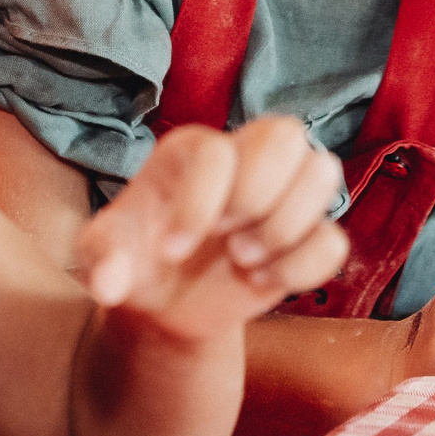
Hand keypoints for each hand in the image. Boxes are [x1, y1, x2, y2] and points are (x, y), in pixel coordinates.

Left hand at [70, 116, 347, 342]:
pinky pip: (333, 239)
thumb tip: (108, 284)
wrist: (166, 301)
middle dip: (257, 196)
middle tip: (225, 239)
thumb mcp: (103, 256)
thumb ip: (101, 260)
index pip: (217, 151)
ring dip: (285, 228)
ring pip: (323, 171)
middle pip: (286, 134)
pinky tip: (264, 281)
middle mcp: (244, 158)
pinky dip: (302, 268)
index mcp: (193, 151)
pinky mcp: (305, 234)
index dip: (199, 204)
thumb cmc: (134, 259)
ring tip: (244, 259)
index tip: (171, 251)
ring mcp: (281, 194)